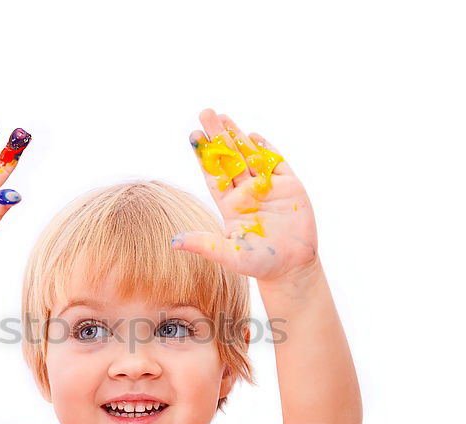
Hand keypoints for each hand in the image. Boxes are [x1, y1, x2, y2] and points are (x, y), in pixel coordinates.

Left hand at [172, 108, 317, 282]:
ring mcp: (268, 188)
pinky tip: (254, 136)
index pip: (214, 174)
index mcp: (230, 205)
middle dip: (218, 136)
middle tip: (206, 112)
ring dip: (237, 136)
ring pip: (250, 156)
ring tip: (224, 116)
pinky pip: (276, 162)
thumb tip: (173, 242)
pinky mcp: (290, 187)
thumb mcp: (229, 254)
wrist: (292, 268)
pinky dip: (266, 148)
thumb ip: (204, 245)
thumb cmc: (259, 265)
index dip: (204, 155)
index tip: (194, 135)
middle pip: (230, 159)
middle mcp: (246, 192)